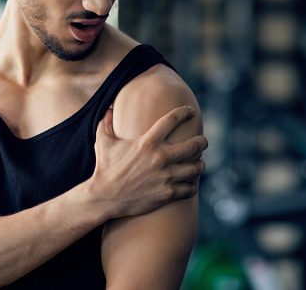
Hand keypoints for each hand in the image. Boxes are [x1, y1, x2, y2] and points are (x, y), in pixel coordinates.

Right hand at [88, 105, 206, 218]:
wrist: (104, 197)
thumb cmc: (104, 167)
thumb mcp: (103, 141)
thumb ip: (106, 122)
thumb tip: (109, 107)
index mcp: (147, 142)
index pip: (172, 120)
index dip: (184, 112)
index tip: (190, 111)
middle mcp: (160, 158)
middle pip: (194, 145)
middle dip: (202, 142)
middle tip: (202, 141)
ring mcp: (165, 177)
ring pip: (196, 168)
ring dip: (199, 164)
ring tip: (197, 163)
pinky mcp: (167, 194)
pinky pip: (190, 188)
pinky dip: (192, 185)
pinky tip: (189, 182)